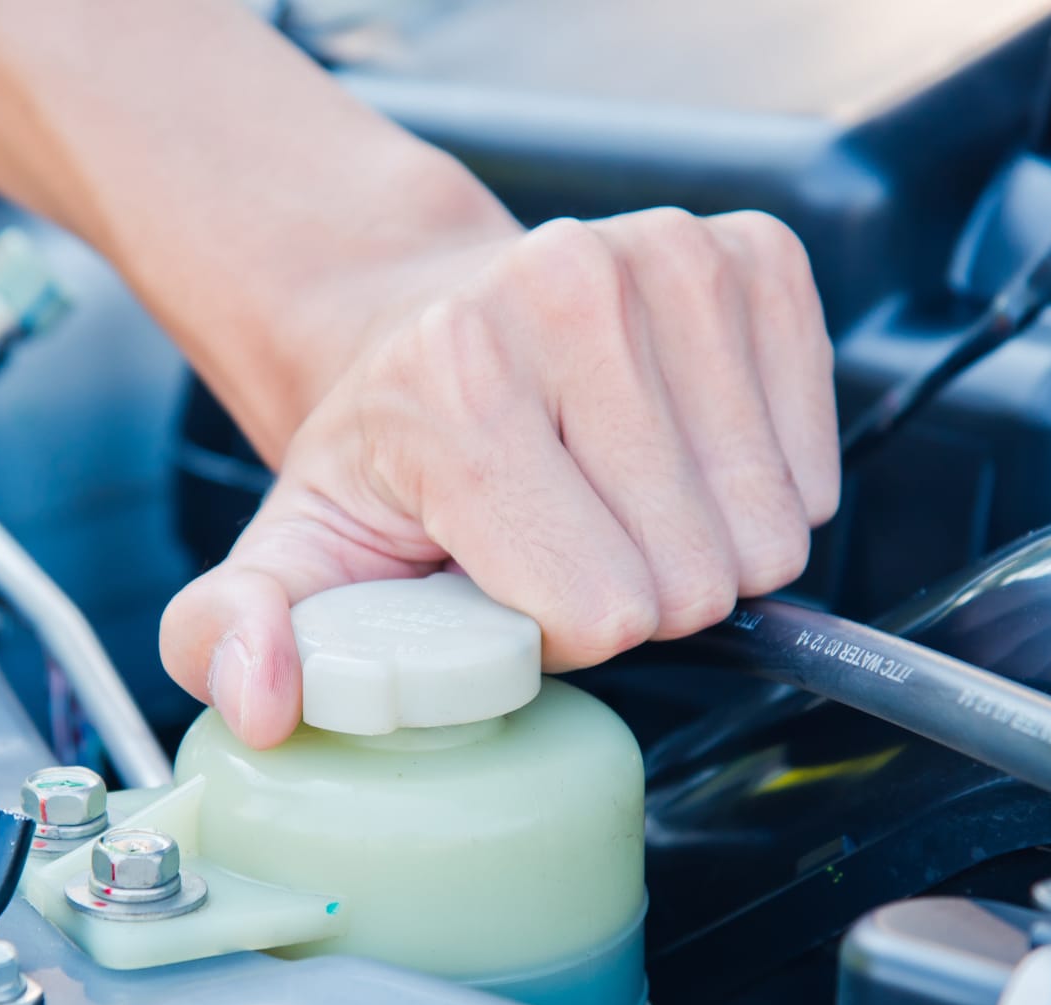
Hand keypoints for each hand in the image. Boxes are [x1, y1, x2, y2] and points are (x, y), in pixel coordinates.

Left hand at [161, 208, 836, 747]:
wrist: (423, 313)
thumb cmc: (384, 449)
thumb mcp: (291, 550)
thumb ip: (232, 635)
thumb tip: (268, 702)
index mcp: (456, 382)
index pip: (599, 610)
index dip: (559, 631)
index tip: (509, 586)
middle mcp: (568, 293)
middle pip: (694, 576)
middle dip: (636, 594)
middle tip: (566, 539)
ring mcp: (671, 261)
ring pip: (772, 526)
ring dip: (703, 545)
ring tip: (616, 498)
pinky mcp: (751, 256)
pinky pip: (819, 458)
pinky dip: (763, 486)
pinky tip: (678, 452)